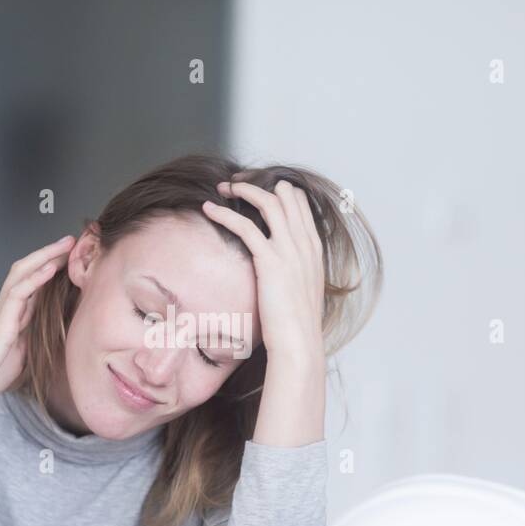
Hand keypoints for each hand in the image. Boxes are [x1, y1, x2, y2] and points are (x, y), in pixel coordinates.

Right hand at [0, 235, 73, 431]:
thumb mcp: (16, 356)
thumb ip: (28, 340)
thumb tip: (42, 333)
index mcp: (8, 317)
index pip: (30, 285)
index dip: (48, 269)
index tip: (68, 259)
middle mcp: (3, 309)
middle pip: (25, 270)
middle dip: (48, 254)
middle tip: (70, 241)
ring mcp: (0, 314)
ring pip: (21, 274)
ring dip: (45, 257)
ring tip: (65, 245)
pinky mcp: (0, 325)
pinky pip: (17, 294)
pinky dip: (35, 279)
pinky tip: (50, 268)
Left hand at [201, 178, 325, 366]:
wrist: (298, 342)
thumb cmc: (296, 324)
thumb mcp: (303, 290)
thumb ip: (296, 271)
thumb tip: (280, 269)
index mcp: (314, 249)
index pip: (300, 203)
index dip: (278, 191)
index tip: (257, 191)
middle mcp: (305, 244)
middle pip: (286, 195)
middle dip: (260, 183)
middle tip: (236, 184)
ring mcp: (290, 250)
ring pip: (268, 202)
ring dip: (243, 189)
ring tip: (223, 188)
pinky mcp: (270, 260)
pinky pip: (245, 225)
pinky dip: (225, 214)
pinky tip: (210, 210)